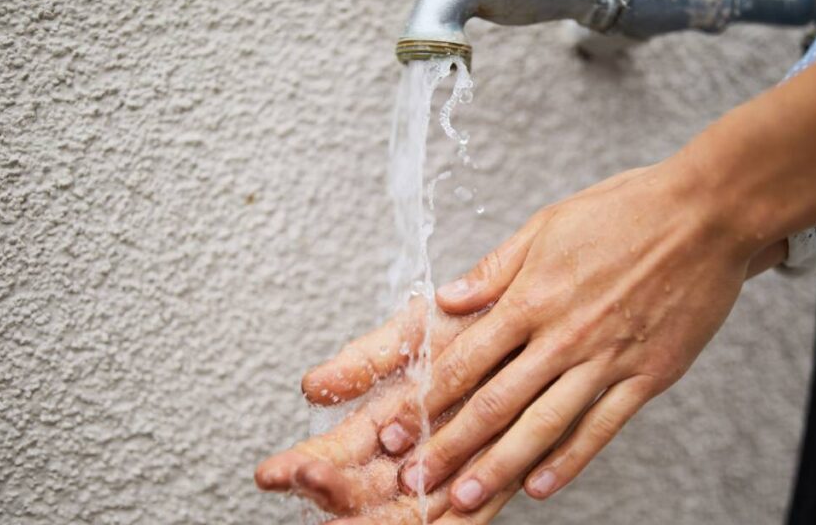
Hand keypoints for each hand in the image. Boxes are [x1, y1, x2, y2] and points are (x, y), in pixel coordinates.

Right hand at [255, 299, 524, 522]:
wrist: (543, 312)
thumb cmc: (476, 321)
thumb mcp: (415, 335)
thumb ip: (369, 362)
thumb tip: (313, 388)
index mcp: (388, 415)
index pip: (339, 450)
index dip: (306, 463)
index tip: (273, 474)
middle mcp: (416, 451)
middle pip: (365, 488)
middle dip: (332, 494)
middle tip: (306, 487)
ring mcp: (453, 469)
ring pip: (407, 510)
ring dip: (372, 517)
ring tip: (340, 519)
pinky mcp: (496, 481)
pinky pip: (467, 517)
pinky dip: (446, 524)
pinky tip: (413, 524)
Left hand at [375, 162, 783, 512]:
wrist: (706, 215)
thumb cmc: (625, 211)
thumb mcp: (547, 225)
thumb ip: (495, 269)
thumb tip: (446, 300)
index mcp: (532, 297)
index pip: (466, 360)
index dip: (426, 399)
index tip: (398, 429)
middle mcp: (563, 336)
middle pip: (495, 402)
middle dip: (450, 445)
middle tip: (416, 480)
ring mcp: (606, 360)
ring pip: (543, 424)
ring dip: (500, 465)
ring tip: (466, 496)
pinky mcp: (646, 376)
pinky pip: (601, 427)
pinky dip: (569, 460)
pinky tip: (540, 486)